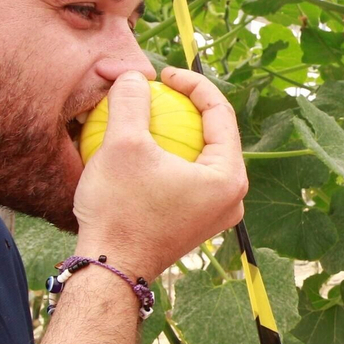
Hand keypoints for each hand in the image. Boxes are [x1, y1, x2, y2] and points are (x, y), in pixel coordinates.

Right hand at [72, 67, 246, 279]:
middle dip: (186, 106)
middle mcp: (232, 197)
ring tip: (150, 113)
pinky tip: (143, 146)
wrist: (111, 270)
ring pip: (202, 156)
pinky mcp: (197, 221)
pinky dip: (170, 157)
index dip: (192, 83)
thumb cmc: (119, 209)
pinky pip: (190, 177)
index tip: (163, 74)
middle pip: (216, 134)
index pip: (220, 112)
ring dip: (177, 131)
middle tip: (157, 88)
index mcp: (229, 177)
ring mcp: (217, 212)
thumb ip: (131, 101)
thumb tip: (134, 75)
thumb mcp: (122, 144)